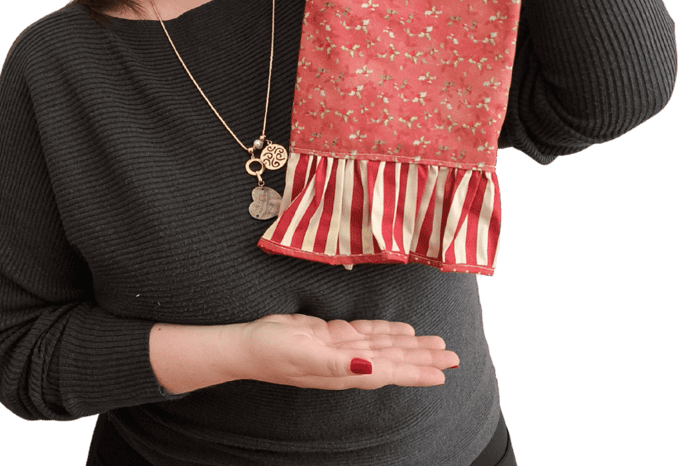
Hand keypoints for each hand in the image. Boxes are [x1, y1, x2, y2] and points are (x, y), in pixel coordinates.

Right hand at [235, 313, 458, 389]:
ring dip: (411, 345)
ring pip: (385, 345)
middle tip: (453, 355)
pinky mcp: (333, 334)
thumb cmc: (273, 353)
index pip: (390, 370)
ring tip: (436, 343)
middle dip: (423, 357)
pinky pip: (368, 332)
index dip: (416, 371)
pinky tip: (403, 330)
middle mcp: (350, 360)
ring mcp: (342, 347)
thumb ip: (339, 363)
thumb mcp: (306, 357)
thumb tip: (370, 366)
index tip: (442, 373)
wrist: (249, 344)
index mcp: (346, 369)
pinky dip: (387, 331)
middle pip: (395, 358)